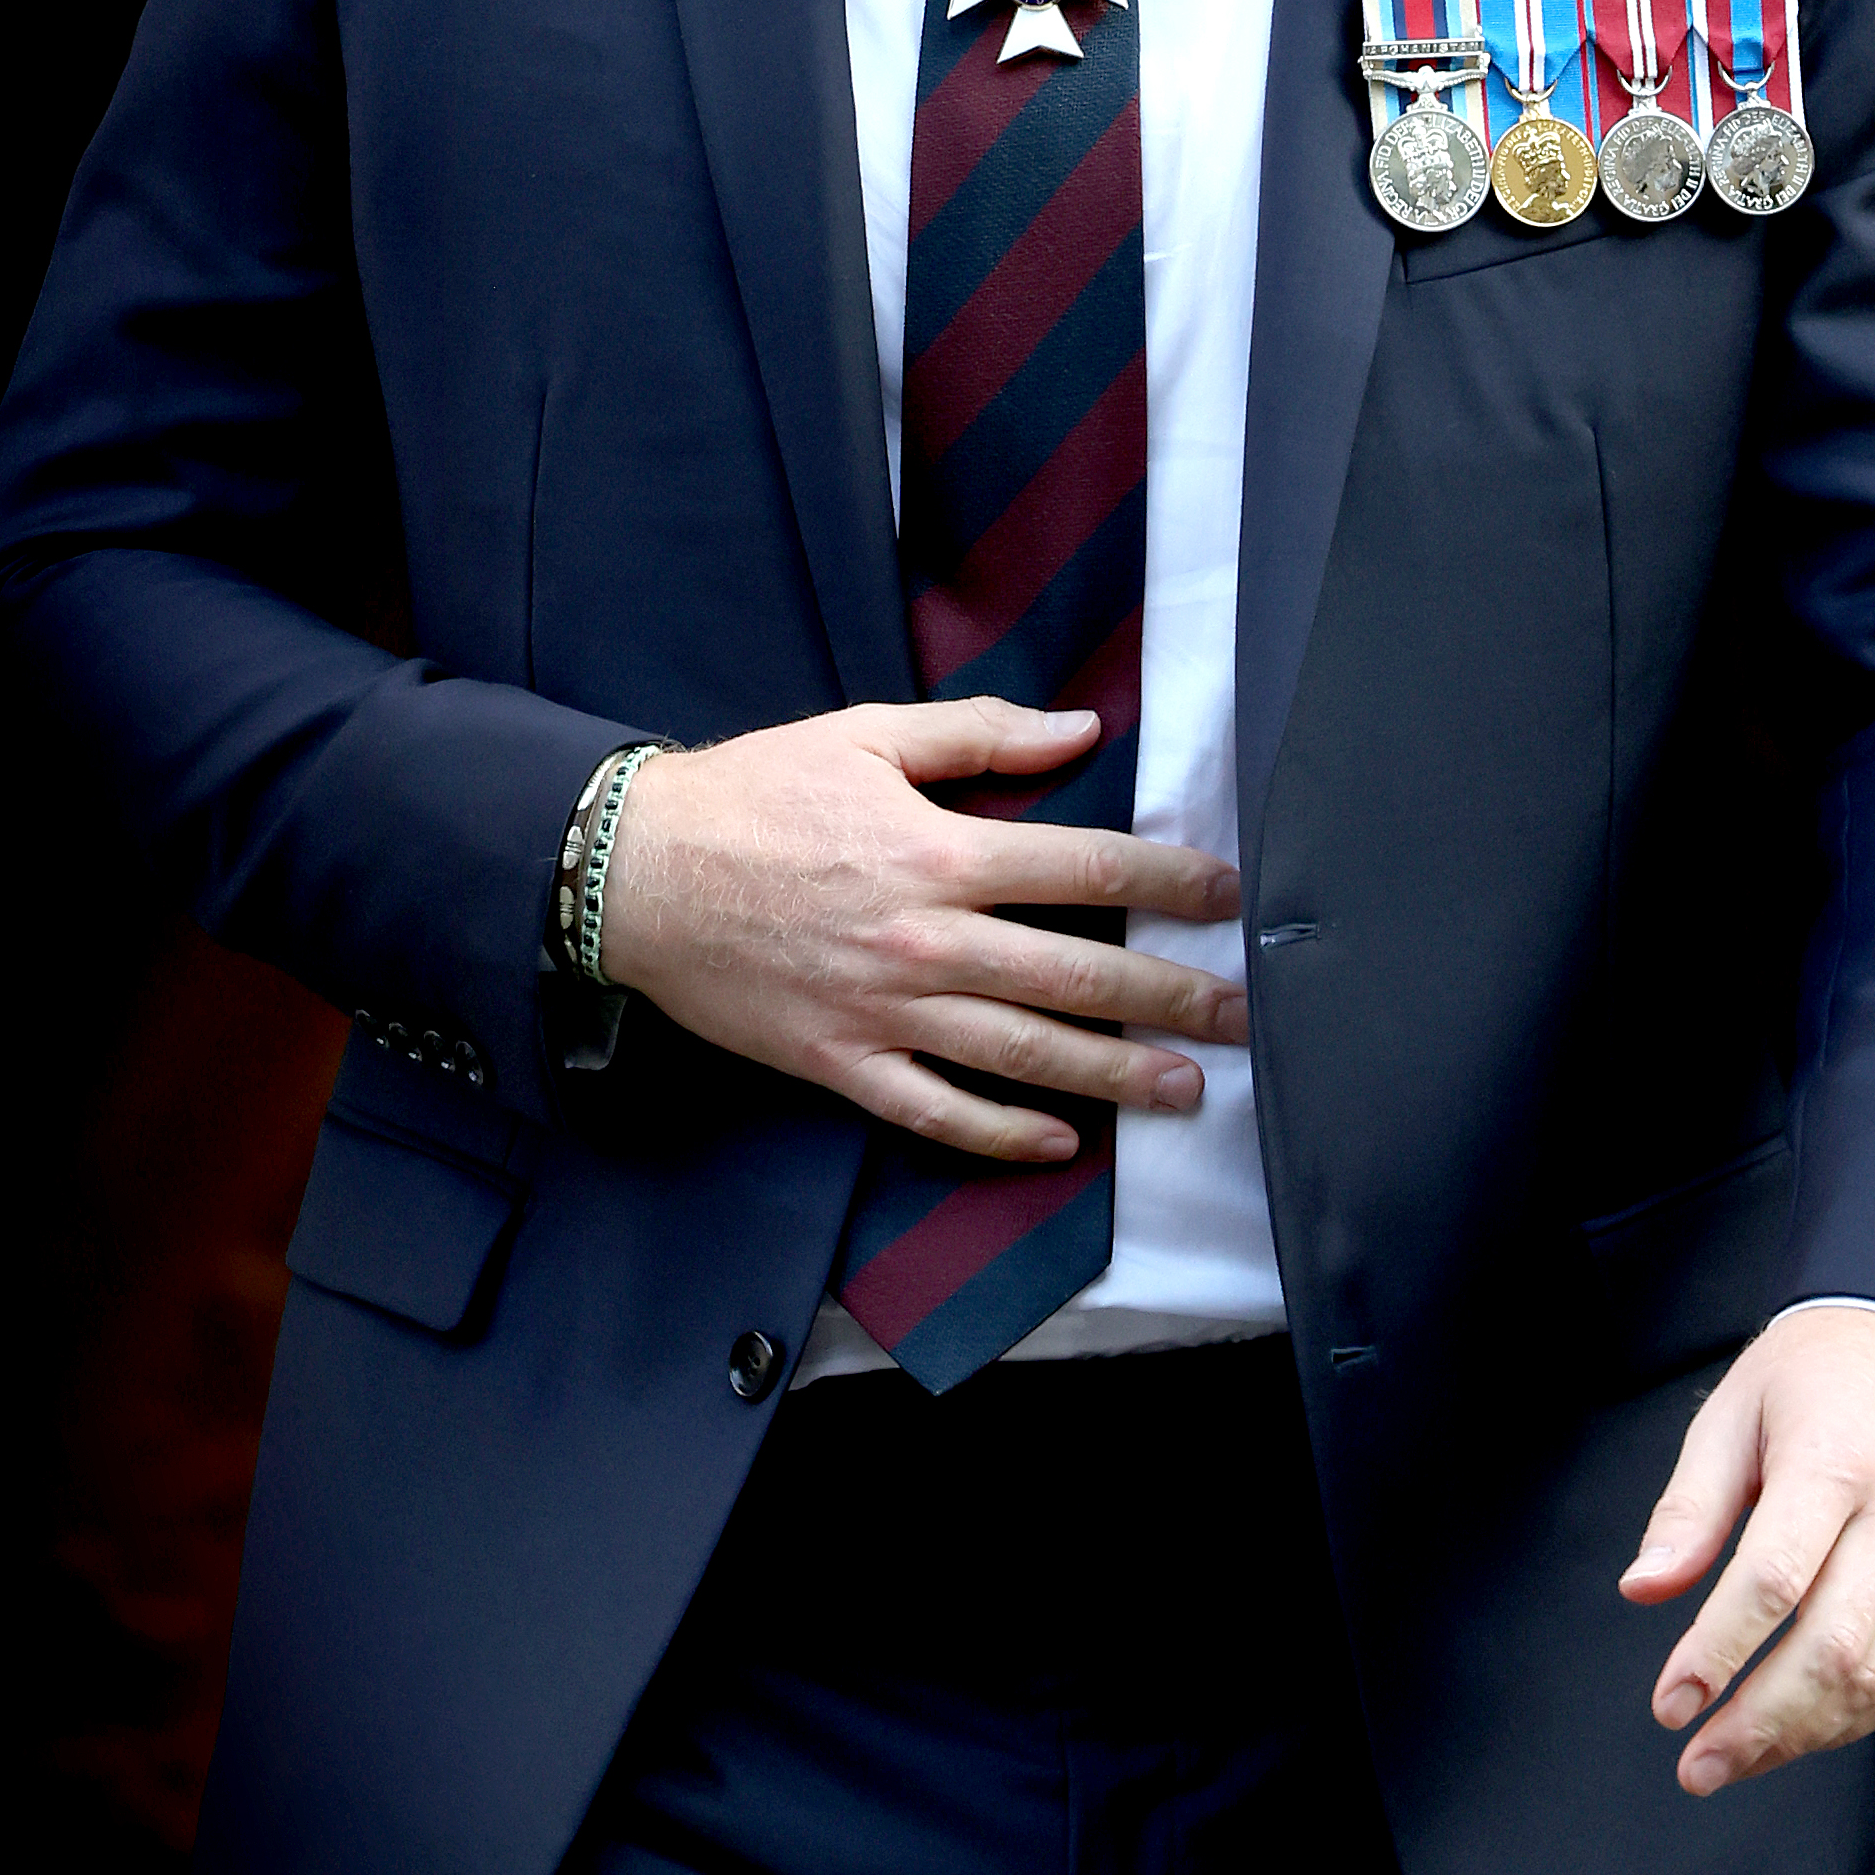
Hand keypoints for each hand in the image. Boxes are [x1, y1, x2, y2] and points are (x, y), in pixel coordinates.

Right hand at [597, 698, 1245, 1159]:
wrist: (633, 874)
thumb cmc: (752, 794)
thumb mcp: (864, 735)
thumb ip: (978, 736)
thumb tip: (1079, 731)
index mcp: (937, 850)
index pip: (1082, 866)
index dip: (1166, 879)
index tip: (1227, 894)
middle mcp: (925, 940)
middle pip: (1075, 974)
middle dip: (1169, 996)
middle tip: (1240, 1015)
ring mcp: (884, 1012)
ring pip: (1022, 1054)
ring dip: (1113, 1074)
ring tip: (1186, 1089)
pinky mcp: (840, 1063)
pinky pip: (934, 1111)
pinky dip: (1000, 1134)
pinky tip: (1058, 1143)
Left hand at [1617, 1306, 1874, 1795]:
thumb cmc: (1819, 1370)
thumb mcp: (1735, 1410)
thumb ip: (1690, 1507)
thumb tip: (1643, 1589)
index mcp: (1832, 1464)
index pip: (1773, 1582)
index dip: (1717, 1653)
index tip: (1670, 1702)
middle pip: (1832, 1649)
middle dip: (1760, 1722)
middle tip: (1696, 1763)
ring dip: (1805, 1736)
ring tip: (1737, 1759)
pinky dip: (1855, 1717)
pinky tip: (1802, 1731)